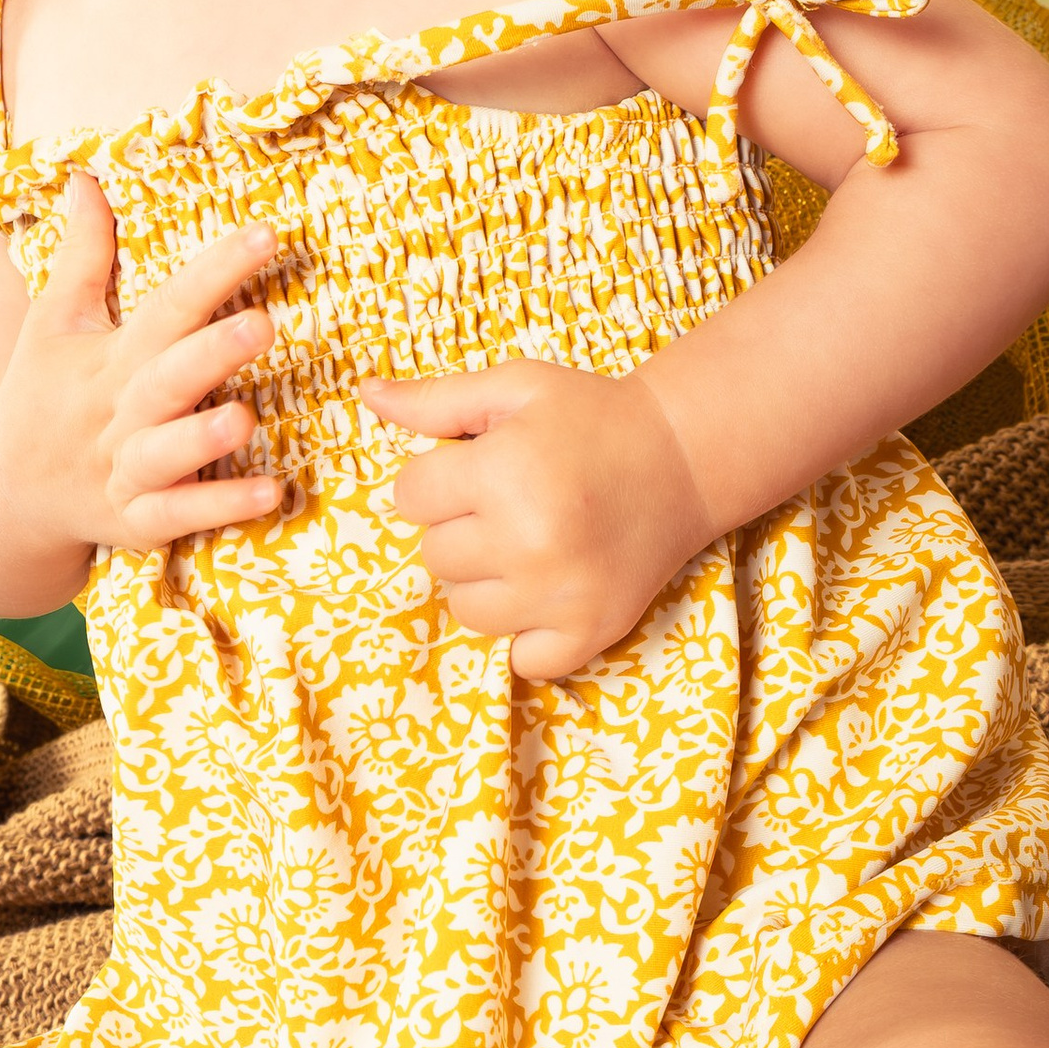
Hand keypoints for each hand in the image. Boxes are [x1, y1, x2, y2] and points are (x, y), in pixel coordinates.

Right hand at [0, 174, 281, 554]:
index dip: (215, 271)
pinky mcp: (136, 522)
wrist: (2, 491)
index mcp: (109, 359)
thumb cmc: (41, 394)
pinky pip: (176, 517)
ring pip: (166, 454)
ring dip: (203, 439)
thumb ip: (81, 254)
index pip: (167, 307)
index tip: (265, 234)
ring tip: (245, 419)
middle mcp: (119, 413)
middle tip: (263, 325)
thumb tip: (85, 176)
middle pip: (167, 379)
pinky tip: (270, 494)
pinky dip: (218, 510)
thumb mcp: (53, 322)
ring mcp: (125, 470)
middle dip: (211, 353)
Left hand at [358, 359, 716, 681]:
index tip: (478, 469)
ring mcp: (561, 595)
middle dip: (460, 527)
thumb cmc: (590, 416)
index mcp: (504, 473)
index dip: (437, 479)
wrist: (681, 460)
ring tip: (528, 543)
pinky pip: (519, 658)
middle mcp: (529, 540)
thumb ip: (436, 400)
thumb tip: (366, 396)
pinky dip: (525, 633)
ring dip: (485, 580)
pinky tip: (548, 589)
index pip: (409, 496)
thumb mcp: (515, 389)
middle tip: (512, 503)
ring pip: (466, 609)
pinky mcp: (590, 632)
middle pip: (434, 555)